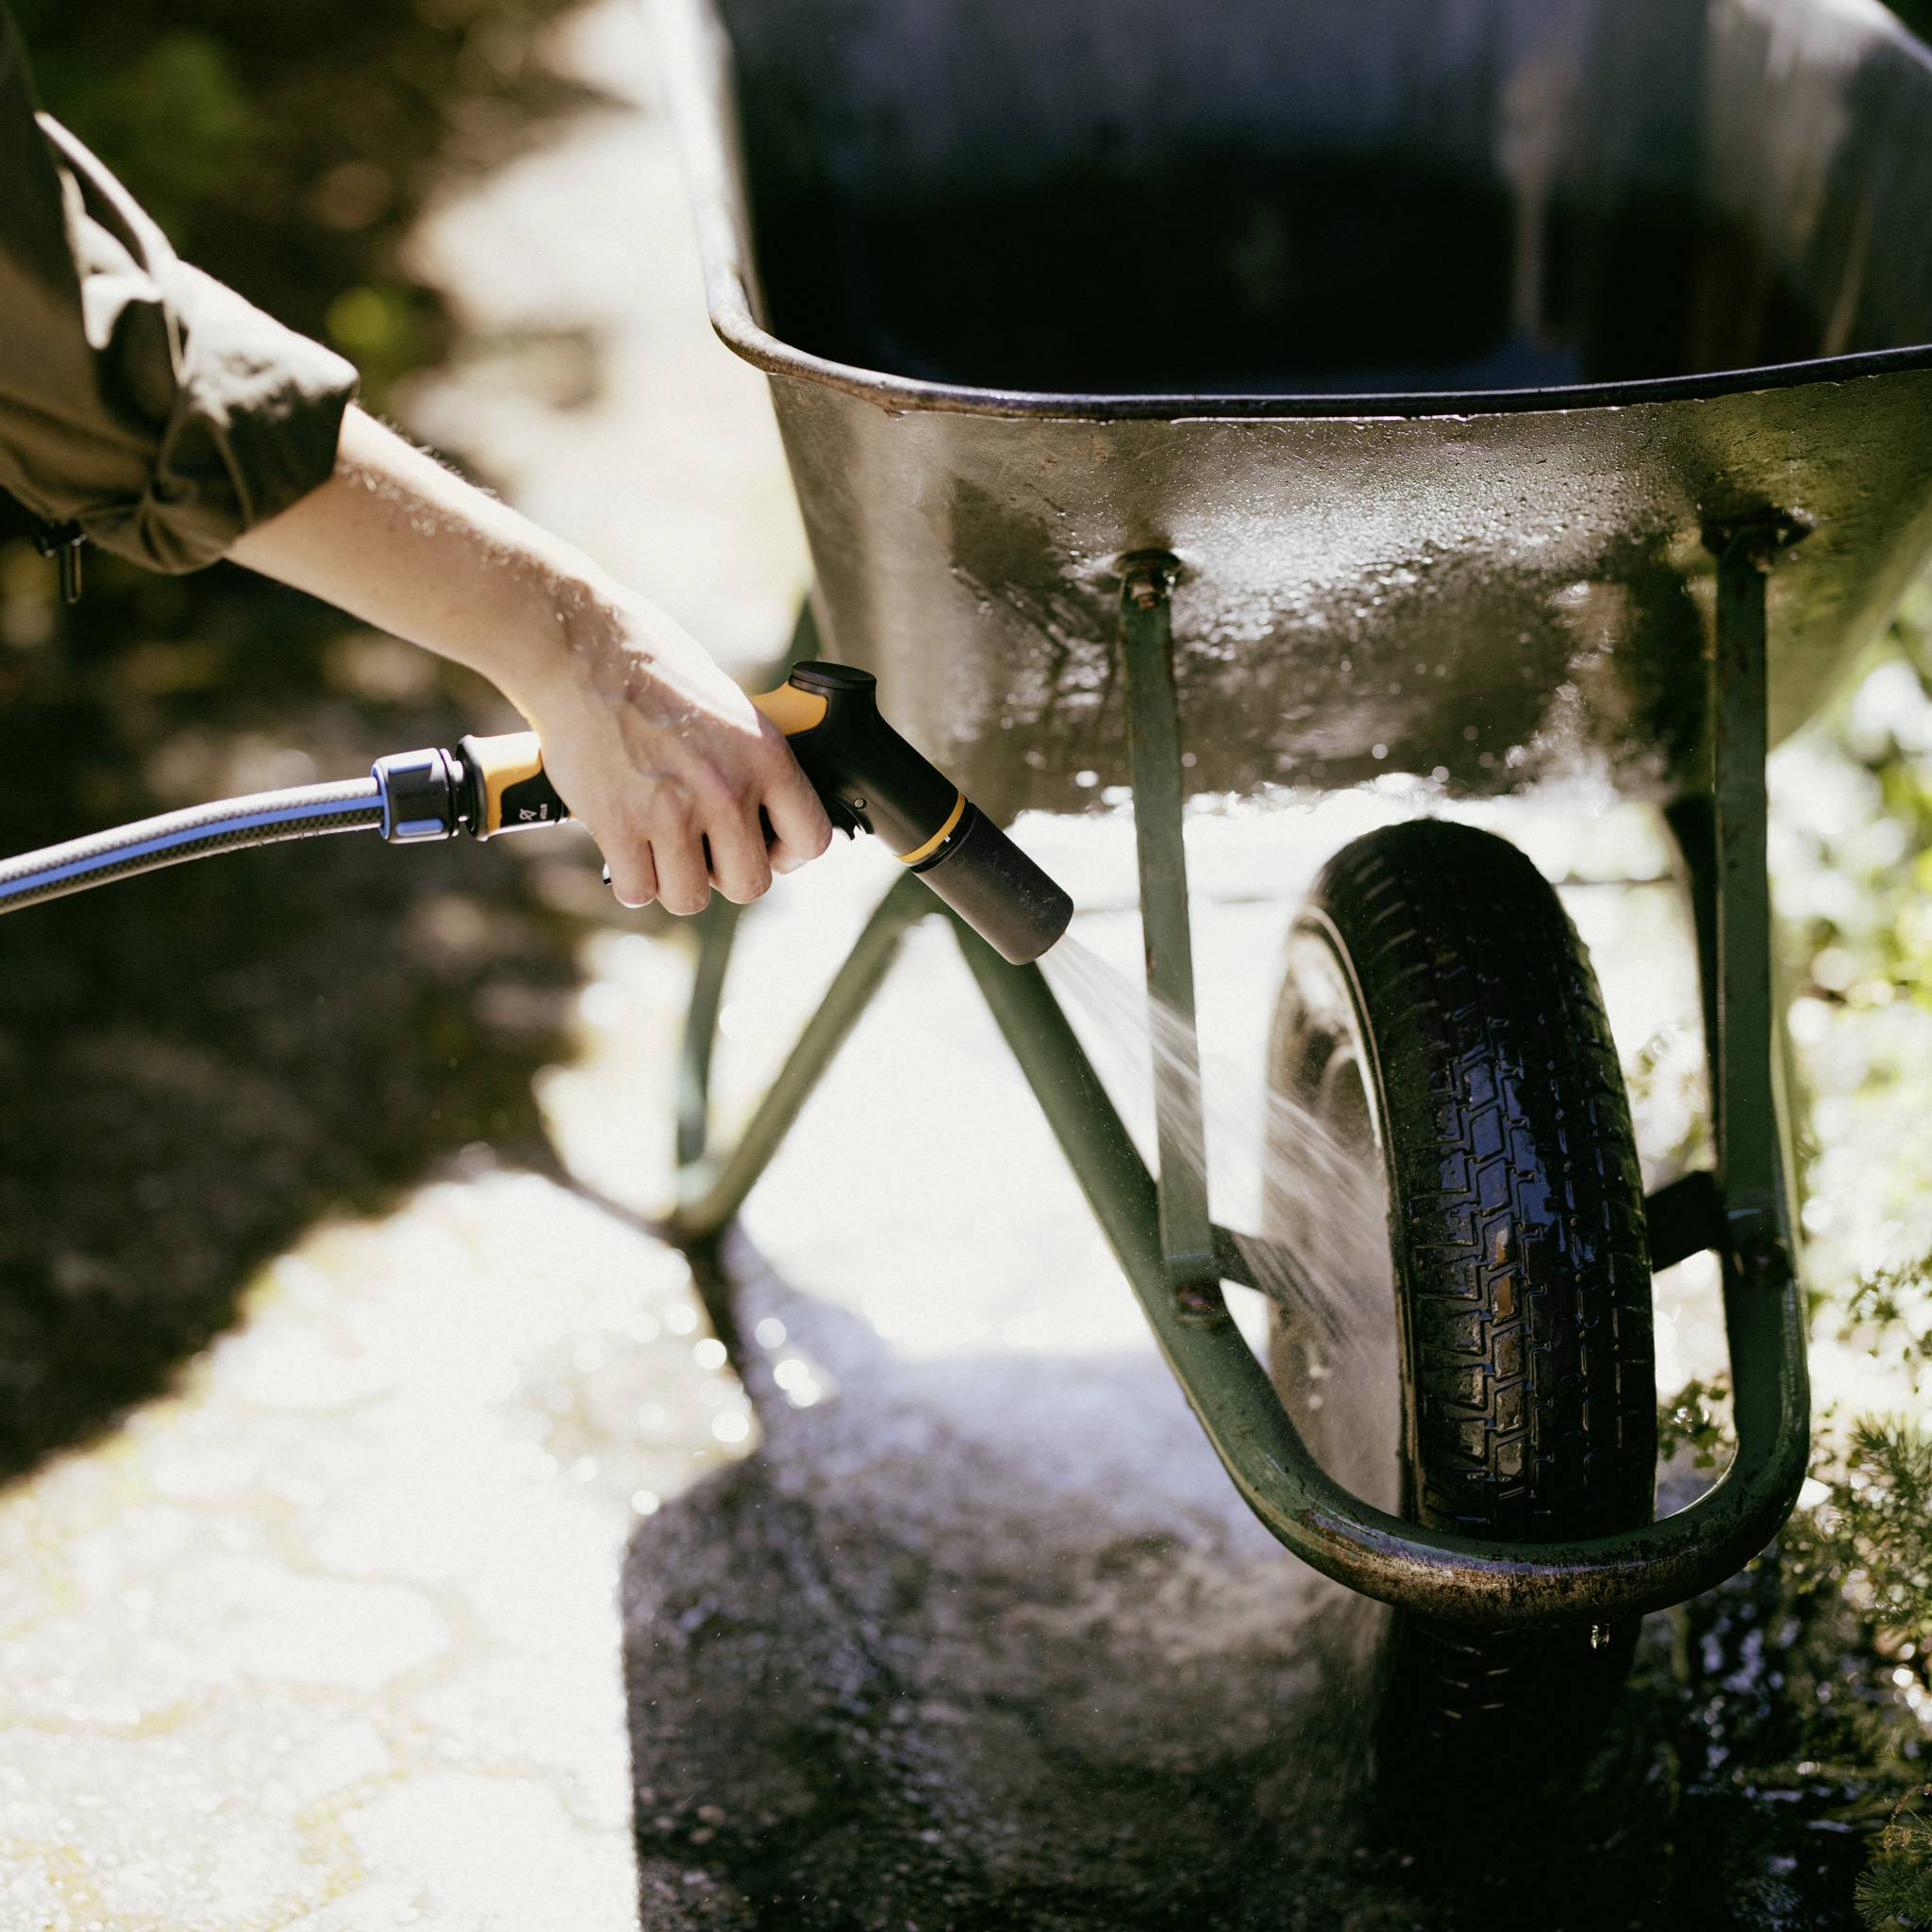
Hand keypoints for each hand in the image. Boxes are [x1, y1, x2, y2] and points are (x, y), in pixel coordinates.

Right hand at [519, 592, 830, 911]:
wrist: (586, 652)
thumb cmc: (658, 675)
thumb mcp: (733, 712)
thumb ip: (754, 769)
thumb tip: (765, 818)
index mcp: (766, 758)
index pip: (810, 840)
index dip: (788, 853)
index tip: (767, 847)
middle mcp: (726, 791)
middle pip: (750, 885)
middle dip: (726, 873)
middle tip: (704, 847)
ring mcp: (671, 814)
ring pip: (690, 898)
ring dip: (676, 880)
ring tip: (662, 846)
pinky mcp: (618, 827)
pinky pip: (638, 892)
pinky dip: (633, 878)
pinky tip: (628, 845)